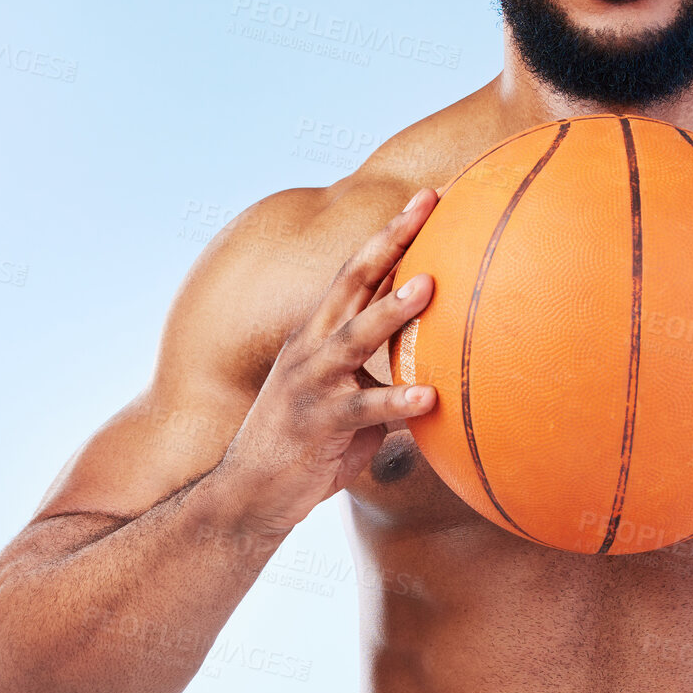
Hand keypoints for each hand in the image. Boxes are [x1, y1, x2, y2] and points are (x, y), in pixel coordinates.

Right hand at [219, 189, 439, 534]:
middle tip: (427, 208)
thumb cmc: (310, 444)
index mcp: (319, 333)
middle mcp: (312, 346)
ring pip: (354, 336)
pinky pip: (363, 409)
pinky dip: (396, 401)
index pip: (357, 271)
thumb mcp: (348, 399)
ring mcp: (312, 382)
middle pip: (352, 281)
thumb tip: (442, 375)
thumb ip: (386, 378)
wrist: (250, 494)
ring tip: (427, 286)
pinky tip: (430, 397)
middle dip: (390, 241)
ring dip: (390, 309)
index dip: (390, 234)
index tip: (428, 198)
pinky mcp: (318, 424)